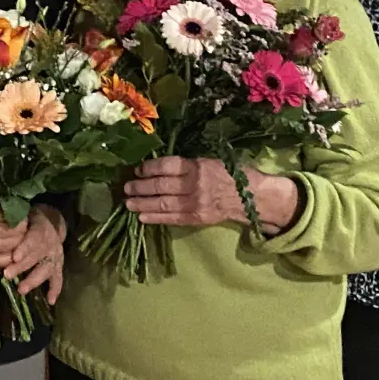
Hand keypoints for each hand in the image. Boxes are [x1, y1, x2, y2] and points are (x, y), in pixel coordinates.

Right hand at [0, 206, 25, 267]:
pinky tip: (14, 250)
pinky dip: (7, 256)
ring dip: (16, 243)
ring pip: (2, 249)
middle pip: (3, 234)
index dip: (12, 213)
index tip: (22, 209)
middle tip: (26, 223)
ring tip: (23, 234)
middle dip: (19, 229)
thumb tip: (6, 196)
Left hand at [3, 206, 66, 302]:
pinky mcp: (58, 266)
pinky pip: (58, 278)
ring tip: (21, 290)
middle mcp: (50, 244)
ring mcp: (55, 256)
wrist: (52, 222)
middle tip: (7, 275)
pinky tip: (50, 300)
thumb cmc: (31, 219)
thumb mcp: (24, 216)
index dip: (25, 248)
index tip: (15, 256)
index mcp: (41, 229)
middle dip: (21, 267)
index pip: (33, 238)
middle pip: (36, 257)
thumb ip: (13, 224)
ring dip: (33, 280)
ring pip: (45, 269)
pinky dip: (55, 289)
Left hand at [125, 156, 297, 232]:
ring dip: (142, 204)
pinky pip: (172, 219)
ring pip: (163, 204)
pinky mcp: (197, 218)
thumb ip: (188, 164)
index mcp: (198, 166)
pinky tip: (141, 217)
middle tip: (126, 187)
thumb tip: (159, 165)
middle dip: (140, 187)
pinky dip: (155, 218)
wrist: (252, 197)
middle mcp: (195, 184)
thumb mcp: (211, 161)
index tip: (137, 169)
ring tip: (128, 203)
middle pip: (161, 185)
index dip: (149, 168)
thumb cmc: (230, 174)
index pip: (167, 166)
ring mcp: (196, 203)